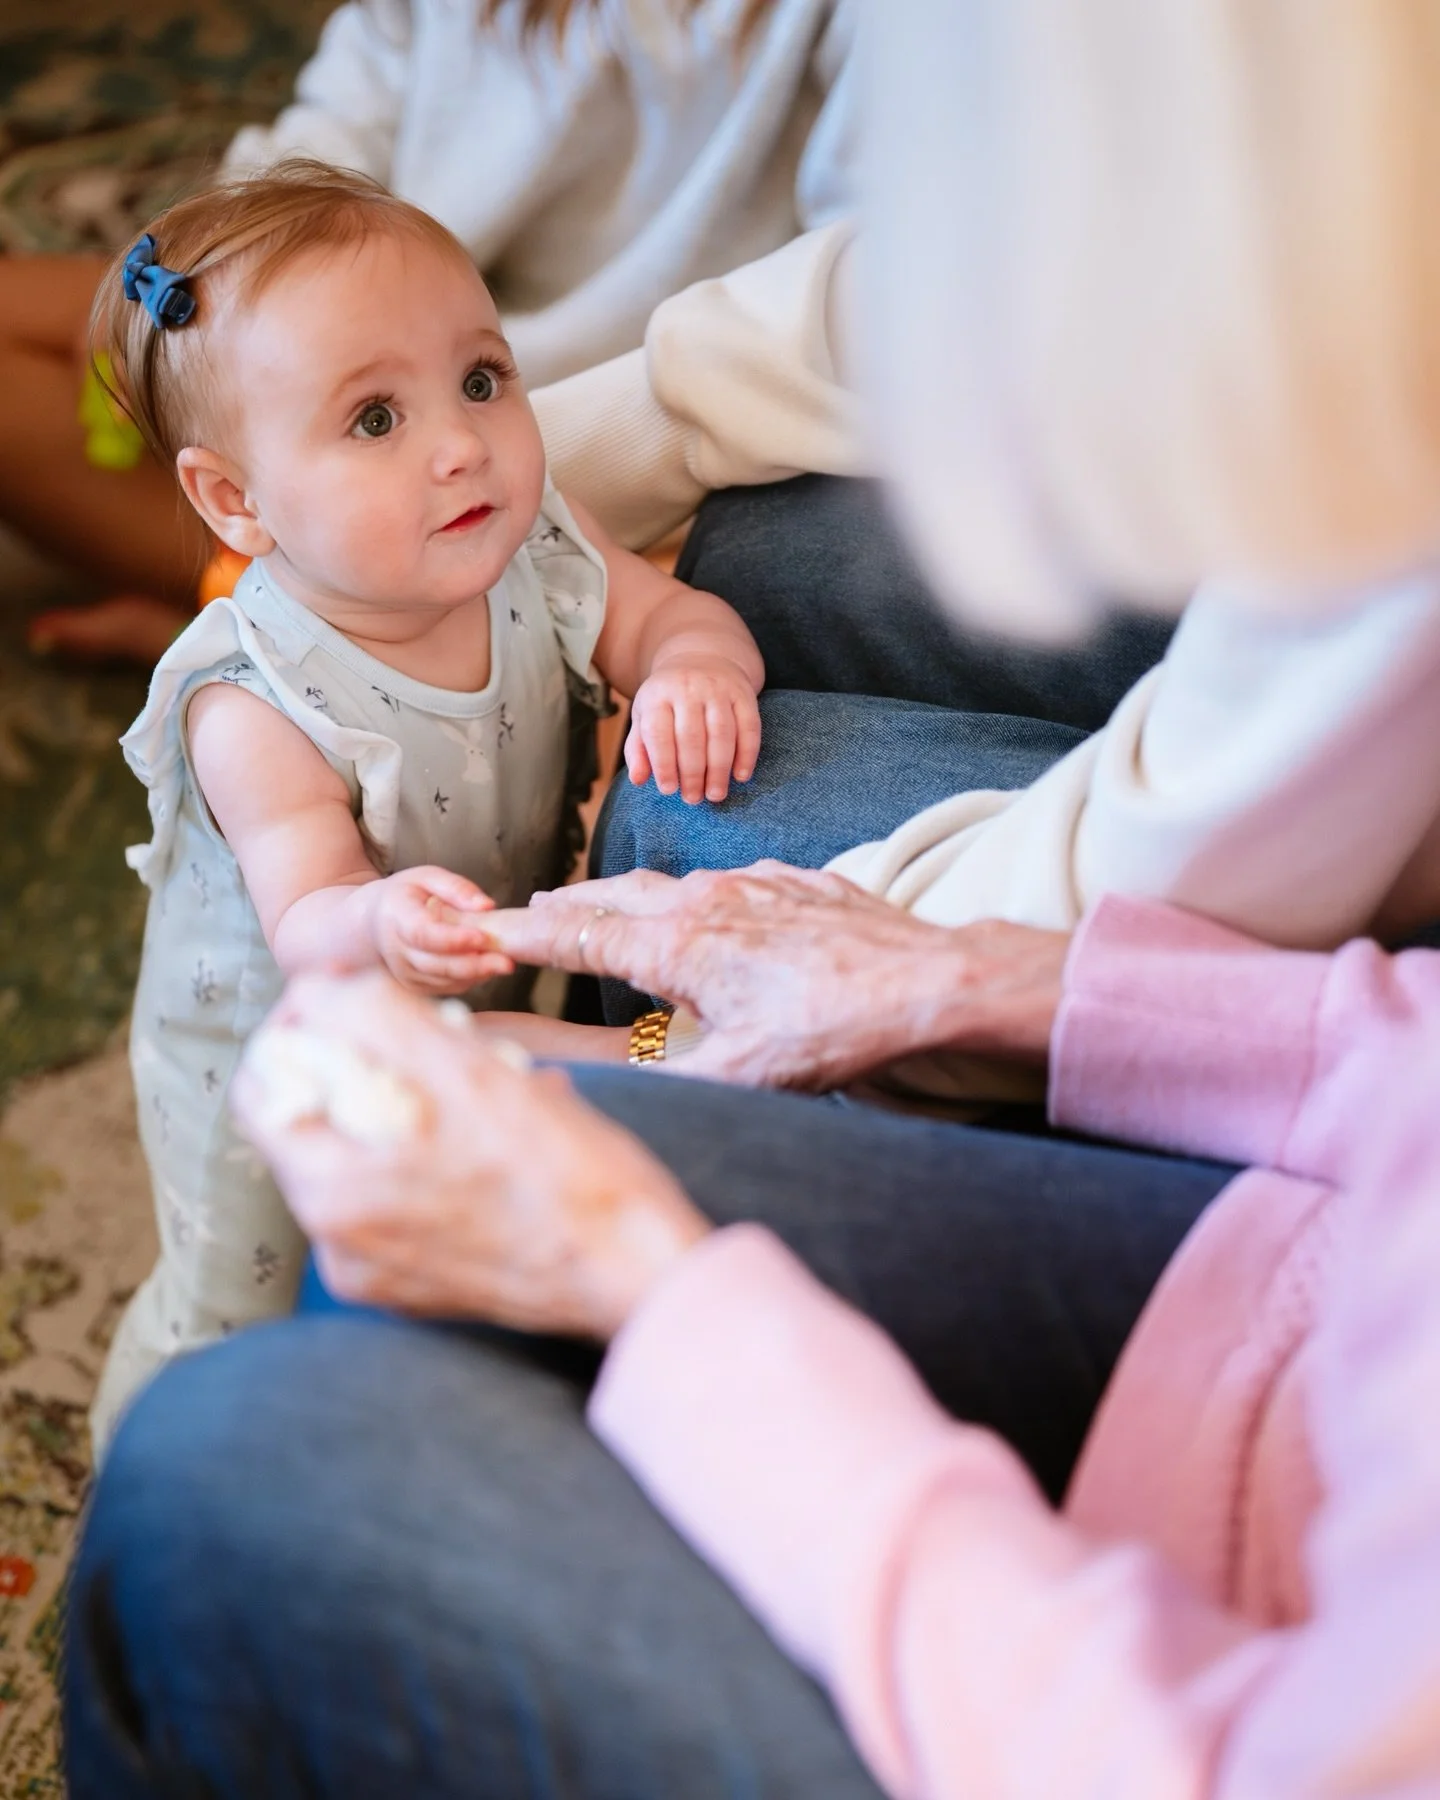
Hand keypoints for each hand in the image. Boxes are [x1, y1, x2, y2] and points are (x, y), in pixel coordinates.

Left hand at [232, 972, 710, 1335]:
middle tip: (427, 1041)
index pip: (263, 1088)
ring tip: (473, 1089)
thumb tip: (316, 989)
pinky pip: (395, 1206)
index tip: (355, 1001)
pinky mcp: (417, 1292)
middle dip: (358, 1067)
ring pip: (357, 1159)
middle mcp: (336, 1245)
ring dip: (399, 1110)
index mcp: (331, 1190)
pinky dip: (426, 1164)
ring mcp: (376, 1274)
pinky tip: (490, 1147)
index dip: (301, 1029)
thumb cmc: (567, 1176)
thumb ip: (374, 1018)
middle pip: (312, 1123)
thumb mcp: (468, 1071)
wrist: (638, 1275)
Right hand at [368, 866, 513, 994]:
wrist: (375, 921)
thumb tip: (487, 906)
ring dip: (475, 975)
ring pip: (442, 979)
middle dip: (474, 965)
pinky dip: (468, 980)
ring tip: (503, 963)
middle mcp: (395, 949)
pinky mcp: (413, 985)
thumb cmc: (407, 895)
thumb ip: (457, 888)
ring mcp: (403, 971)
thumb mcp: (428, 877)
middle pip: (435, 964)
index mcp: (396, 916)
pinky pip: (444, 987)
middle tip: (507, 962)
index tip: (482, 937)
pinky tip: (486, 967)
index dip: (453, 939)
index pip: (423, 933)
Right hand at [480, 863, 1069, 1090]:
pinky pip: (729, 882)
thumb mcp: (743, 1076)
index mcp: (680, 947)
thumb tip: (602, 1100)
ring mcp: (754, 884)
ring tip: (603, 906)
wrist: (926, 979)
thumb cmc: (834, 1030)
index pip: (580, 935)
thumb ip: (667, 1082)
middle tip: (530, 912)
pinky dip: (696, 895)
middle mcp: (707, 902)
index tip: (483, 930)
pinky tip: (705, 907)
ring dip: (628, 898)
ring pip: (670, 885)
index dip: (525, 934)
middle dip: (566, 906)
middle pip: (614, 896)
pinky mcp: (797, 882)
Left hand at [626, 655, 761, 803]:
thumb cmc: (668, 700)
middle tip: (694, 799)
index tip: (669, 790)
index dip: (663, 764)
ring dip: (719, 769)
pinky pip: (749, 726)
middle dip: (693, 773)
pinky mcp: (743, 694)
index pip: (659, 733)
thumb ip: (638, 748)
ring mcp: (718, 689)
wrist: (702, 659)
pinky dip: (747, 754)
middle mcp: (688, 688)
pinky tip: (741, 776)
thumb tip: (638, 780)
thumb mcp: (645, 716)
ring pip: (721, 733)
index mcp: (658, 695)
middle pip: (692, 737)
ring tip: (715, 794)